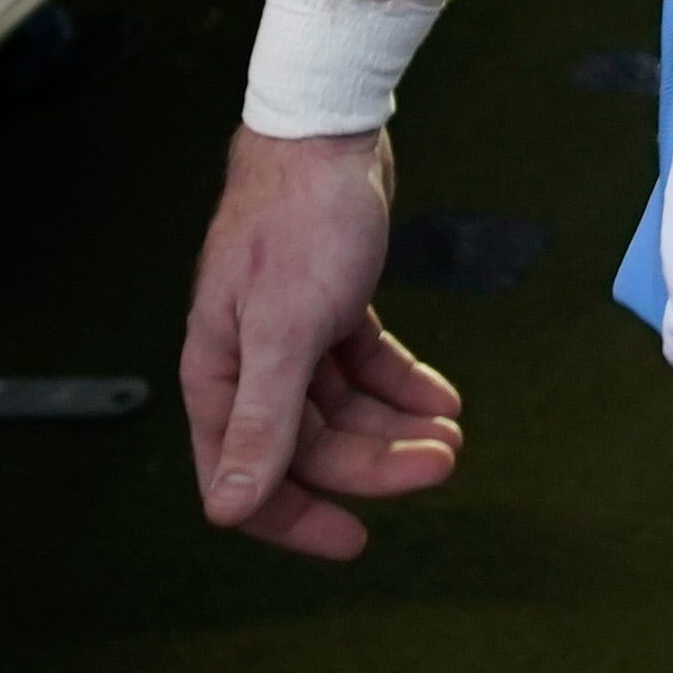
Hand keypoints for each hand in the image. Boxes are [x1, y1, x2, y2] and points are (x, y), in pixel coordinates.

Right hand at [180, 126, 466, 557]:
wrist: (329, 130)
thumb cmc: (298, 219)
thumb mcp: (285, 330)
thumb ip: (262, 421)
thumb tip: (227, 508)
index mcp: (221, 372)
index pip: (246, 473)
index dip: (296, 516)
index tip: (355, 543)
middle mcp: (249, 359)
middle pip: (309, 443)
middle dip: (375, 462)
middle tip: (442, 462)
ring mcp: (290, 332)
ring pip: (342, 408)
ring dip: (395, 426)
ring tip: (450, 434)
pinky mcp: (328, 304)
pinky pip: (364, 365)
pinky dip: (402, 384)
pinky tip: (440, 397)